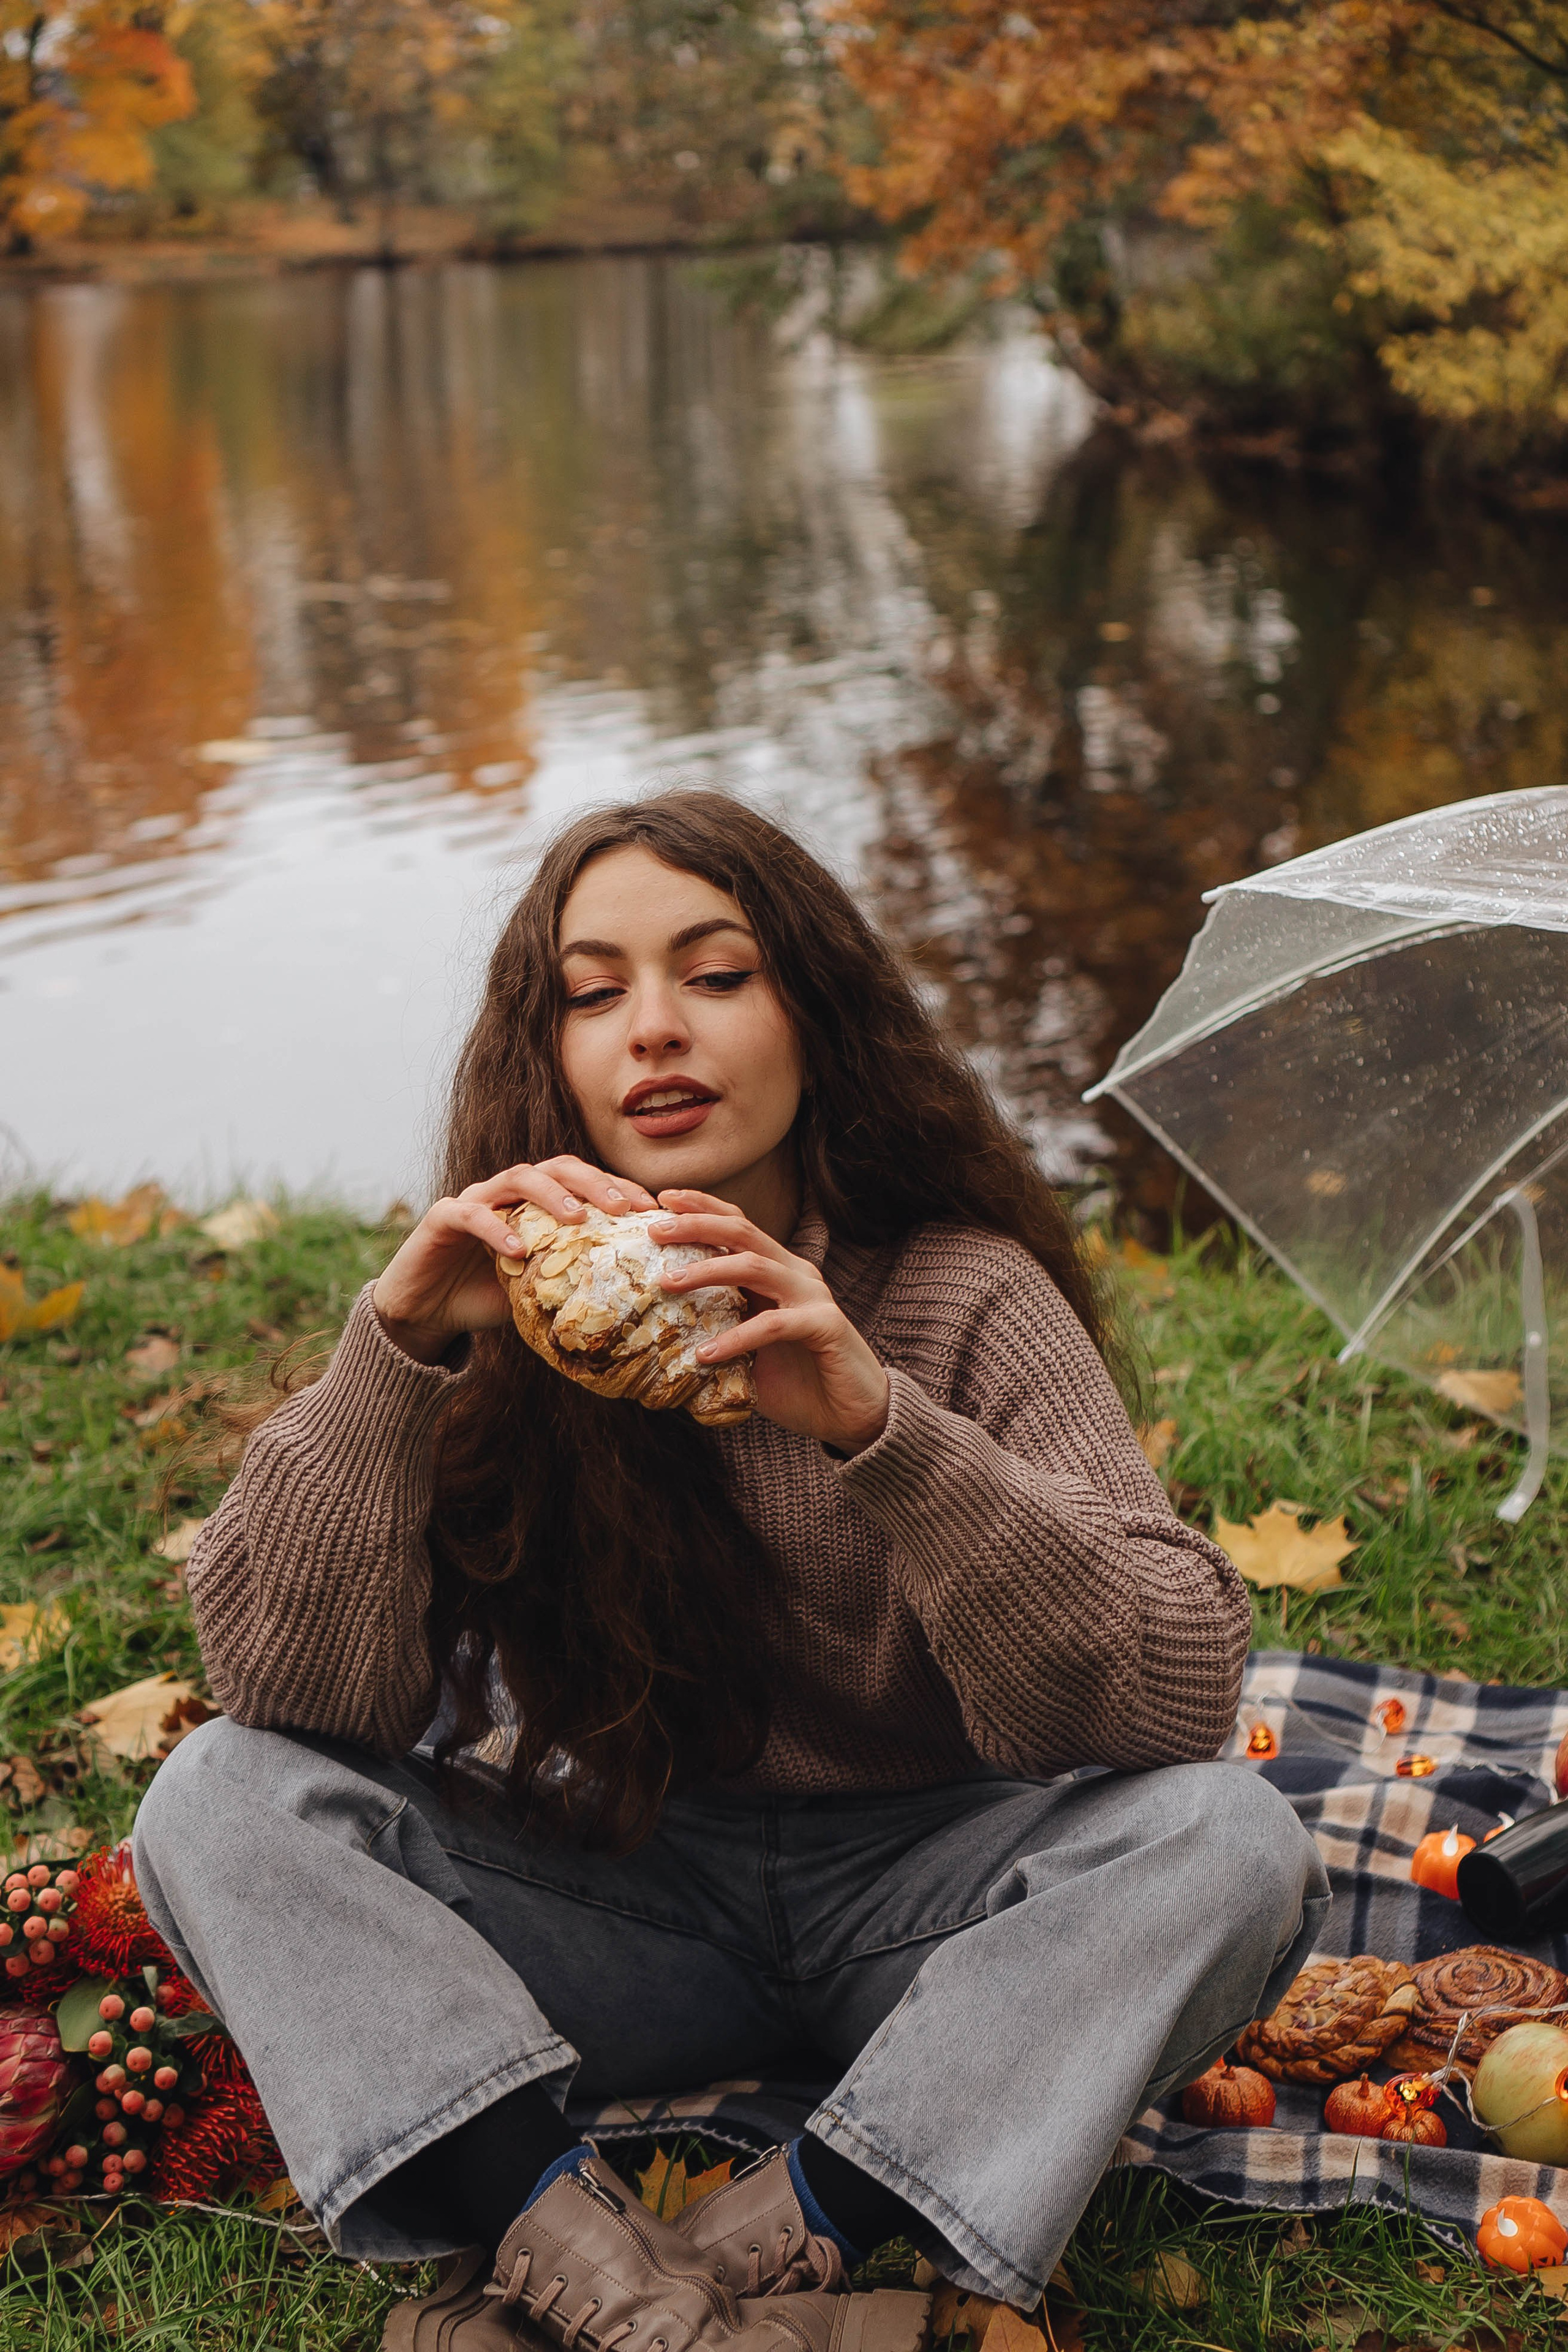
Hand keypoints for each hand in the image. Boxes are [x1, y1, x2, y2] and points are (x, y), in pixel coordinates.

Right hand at [371, 1158, 655, 1365]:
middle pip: (557, 1167)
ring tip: (577, 1218)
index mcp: (535, 1203)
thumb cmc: (486, 1296)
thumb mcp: (538, 1291)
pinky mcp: (443, 1217)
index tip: (650, 1209)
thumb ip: (571, 1283)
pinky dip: (496, 1228)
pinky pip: (471, 1214)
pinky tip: (517, 1250)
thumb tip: (630, 1301)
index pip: (583, 1182)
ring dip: (551, 1194)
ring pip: (517, 1177)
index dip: (617, 1188)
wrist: (426, 1311)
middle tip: (622, 1207)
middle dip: (593, 1182)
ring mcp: (475, 1199)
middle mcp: (508, 1192)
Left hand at [652, 1190, 890, 1454]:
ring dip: (707, 1271)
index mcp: (777, 1271)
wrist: (851, 1414)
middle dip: (697, 1224)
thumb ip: (716, 1332)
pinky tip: (705, 1355)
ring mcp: (812, 1296)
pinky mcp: (824, 1326)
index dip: (702, 1207)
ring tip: (667, 1283)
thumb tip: (657, 1335)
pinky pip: (772, 1325)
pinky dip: (735, 1338)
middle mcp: (795, 1274)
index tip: (661, 1200)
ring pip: (755, 1266)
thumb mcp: (747, 1350)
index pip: (738, 1225)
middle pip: (743, 1232)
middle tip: (655, 1230)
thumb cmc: (798, 1382)